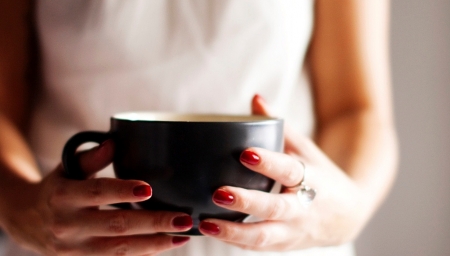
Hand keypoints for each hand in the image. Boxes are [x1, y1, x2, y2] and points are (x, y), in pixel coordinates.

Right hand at [1, 140, 192, 255]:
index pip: (97, 193)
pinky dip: (142, 254)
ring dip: (154, 244)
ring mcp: (74, 249)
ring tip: (182, 237)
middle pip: (116, 226)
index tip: (149, 189)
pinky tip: (165, 245)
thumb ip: (91, 158)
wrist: (27, 221)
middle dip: (153, 223)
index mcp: (63, 196)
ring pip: (119, 250)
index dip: (122, 191)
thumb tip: (114, 143)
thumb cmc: (57, 188)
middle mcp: (68, 225)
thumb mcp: (67, 169)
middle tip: (184, 219)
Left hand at [197, 95, 366, 250]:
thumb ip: (280, 126)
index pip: (290, 170)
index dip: (269, 163)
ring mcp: (294, 231)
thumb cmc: (322, 176)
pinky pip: (258, 247)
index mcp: (311, 178)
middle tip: (218, 192)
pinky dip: (234, 242)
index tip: (245, 154)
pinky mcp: (284, 246)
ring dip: (233, 232)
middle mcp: (304, 208)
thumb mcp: (305, 149)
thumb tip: (255, 98)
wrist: (348, 215)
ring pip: (264, 237)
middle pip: (275, 208)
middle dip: (246, 202)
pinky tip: (211, 232)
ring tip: (205, 223)